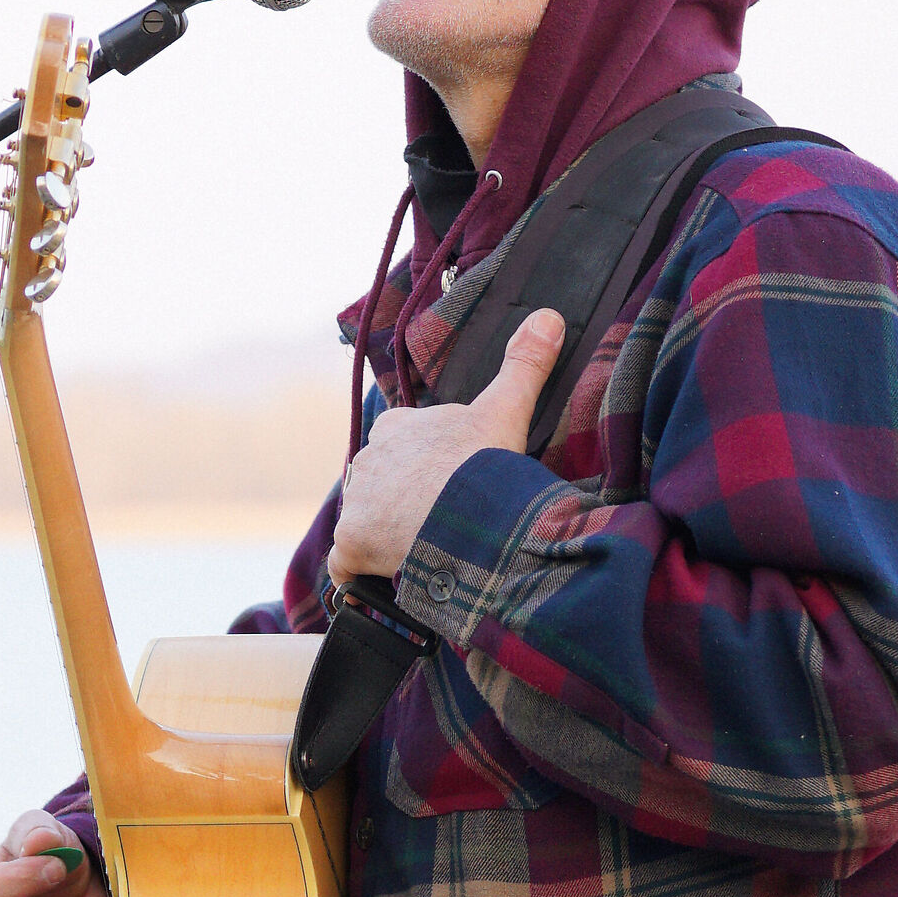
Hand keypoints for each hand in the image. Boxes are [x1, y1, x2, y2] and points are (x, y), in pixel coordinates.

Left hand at [327, 308, 564, 585]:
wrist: (463, 515)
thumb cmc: (483, 464)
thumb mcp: (507, 410)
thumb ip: (524, 365)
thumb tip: (549, 315)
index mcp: (398, 427)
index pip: (404, 446)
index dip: (430, 469)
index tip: (455, 485)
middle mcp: (367, 460)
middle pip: (385, 487)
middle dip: (408, 505)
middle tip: (444, 524)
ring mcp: (356, 503)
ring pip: (367, 523)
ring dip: (388, 539)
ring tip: (428, 553)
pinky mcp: (349, 544)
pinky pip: (348, 565)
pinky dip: (365, 575)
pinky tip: (391, 581)